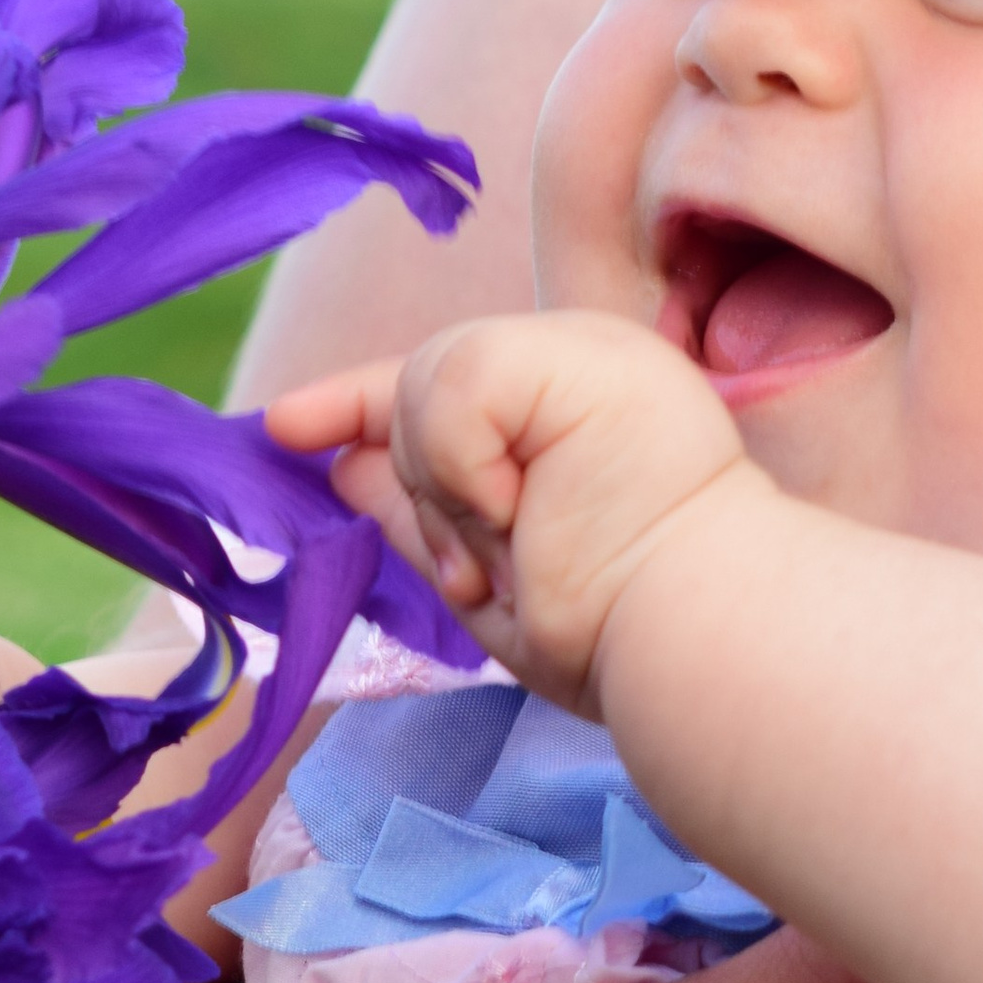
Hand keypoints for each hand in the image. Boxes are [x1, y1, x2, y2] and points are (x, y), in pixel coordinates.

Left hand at [268, 312, 757, 713]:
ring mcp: (582, 349)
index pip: (442, 387)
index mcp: (576, 412)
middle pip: (416, 388)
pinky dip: (465, 465)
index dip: (354, 403)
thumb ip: (424, 511)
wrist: (697, 633)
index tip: (285, 427)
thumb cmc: (623, 632)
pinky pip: (451, 387)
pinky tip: (523, 507)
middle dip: (424, 492)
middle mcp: (581, 365)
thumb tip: (341, 462)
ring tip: (522, 545)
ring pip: (424, 382)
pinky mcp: (570, 351)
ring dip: (450, 494)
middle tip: (490, 566)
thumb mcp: (495, 574)